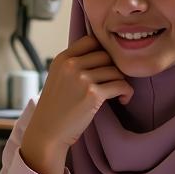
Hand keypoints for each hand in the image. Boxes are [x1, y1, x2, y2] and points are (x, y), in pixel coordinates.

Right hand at [20, 35, 133, 173]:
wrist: (48, 132)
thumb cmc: (56, 108)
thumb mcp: (58, 77)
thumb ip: (75, 64)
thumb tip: (104, 54)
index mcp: (62, 59)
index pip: (91, 40)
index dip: (103, 51)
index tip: (106, 66)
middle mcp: (71, 65)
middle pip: (106, 55)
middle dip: (114, 69)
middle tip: (114, 82)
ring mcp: (82, 78)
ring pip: (115, 71)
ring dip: (121, 82)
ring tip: (119, 94)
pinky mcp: (93, 94)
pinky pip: (121, 85)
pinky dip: (127, 92)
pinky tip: (123, 100)